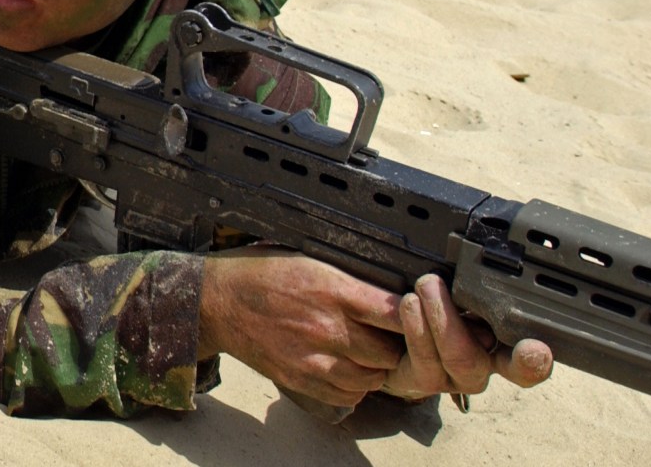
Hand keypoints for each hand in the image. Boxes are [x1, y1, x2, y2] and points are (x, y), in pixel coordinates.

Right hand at [202, 250, 553, 408]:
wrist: (216, 302)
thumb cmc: (263, 274)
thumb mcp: (312, 260)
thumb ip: (355, 281)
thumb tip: (401, 292)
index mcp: (331, 289)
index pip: (397, 310)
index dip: (423, 314)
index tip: (434, 309)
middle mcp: (328, 328)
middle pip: (394, 349)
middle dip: (406, 342)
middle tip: (408, 331)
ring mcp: (317, 359)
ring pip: (378, 375)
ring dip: (386, 364)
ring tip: (377, 345)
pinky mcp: (306, 380)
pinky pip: (353, 391)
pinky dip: (362, 380)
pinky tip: (354, 361)